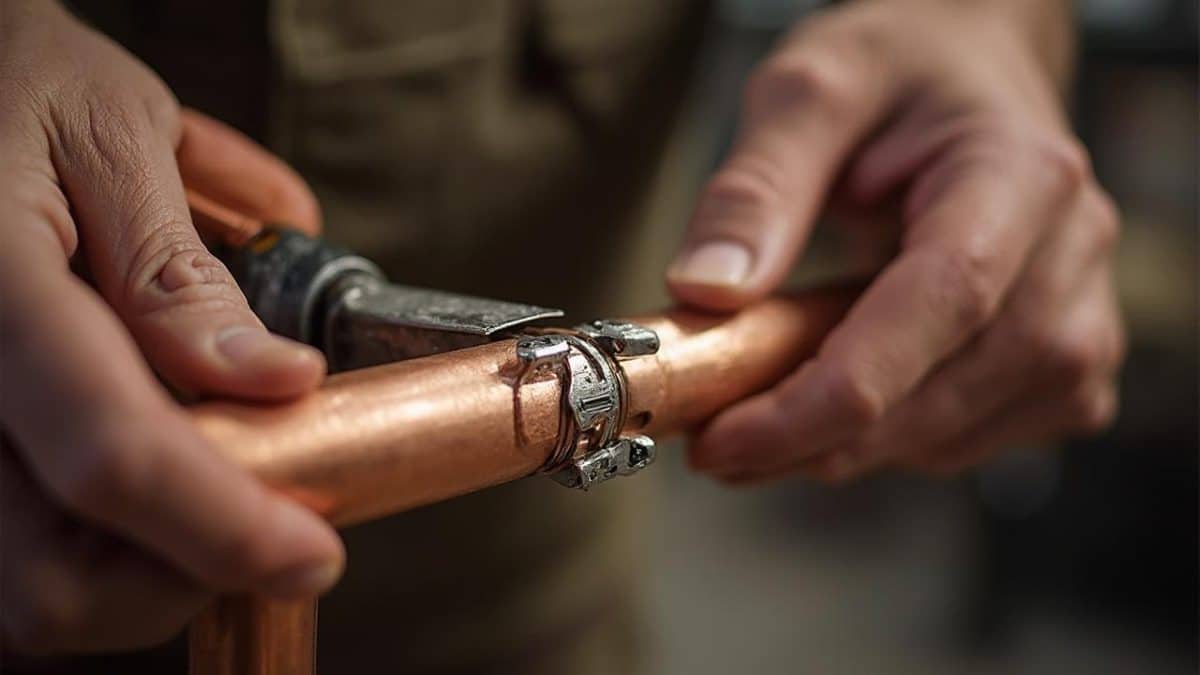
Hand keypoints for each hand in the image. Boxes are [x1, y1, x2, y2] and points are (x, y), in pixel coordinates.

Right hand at [0, 1, 341, 653]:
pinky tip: (163, 482)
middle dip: (185, 571)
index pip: (114, 455)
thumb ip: (178, 274)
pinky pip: (16, 544)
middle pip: (54, 571)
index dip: (227, 528)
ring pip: (29, 587)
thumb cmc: (10, 79)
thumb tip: (276, 383)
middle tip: (274, 521)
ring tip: (222, 495)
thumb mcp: (109, 137)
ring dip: (146, 570)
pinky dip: (99, 548)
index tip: (315, 553)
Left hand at [667, 0, 1123, 482]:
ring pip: (946, 439)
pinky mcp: (1064, 373)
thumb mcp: (808, 90)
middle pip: (941, 395)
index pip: (938, 306)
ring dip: (837, 449)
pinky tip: (827, 406)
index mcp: (1021, 175)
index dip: (827, 395)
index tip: (726, 438)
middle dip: (809, 440)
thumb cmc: (896, 73)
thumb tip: (707, 295)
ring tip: (753, 418)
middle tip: (710, 443)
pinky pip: (963, 443)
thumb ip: (757, 187)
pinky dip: (882, 442)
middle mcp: (1072, 257)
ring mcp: (1081, 325)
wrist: (968, 79)